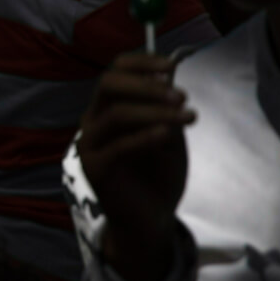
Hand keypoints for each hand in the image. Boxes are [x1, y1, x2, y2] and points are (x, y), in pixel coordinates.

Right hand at [77, 53, 193, 280]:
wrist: (151, 218)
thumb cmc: (159, 173)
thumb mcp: (168, 131)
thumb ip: (164, 105)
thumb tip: (170, 72)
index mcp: (108, 107)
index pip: (115, 71)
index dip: (142, 63)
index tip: (172, 67)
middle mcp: (93, 120)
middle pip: (109, 85)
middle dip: (147, 85)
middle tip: (182, 97)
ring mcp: (91, 145)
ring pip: (116, 114)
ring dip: (156, 111)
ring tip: (188, 117)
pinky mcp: (95, 169)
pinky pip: (119, 146)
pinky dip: (146, 136)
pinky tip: (170, 134)